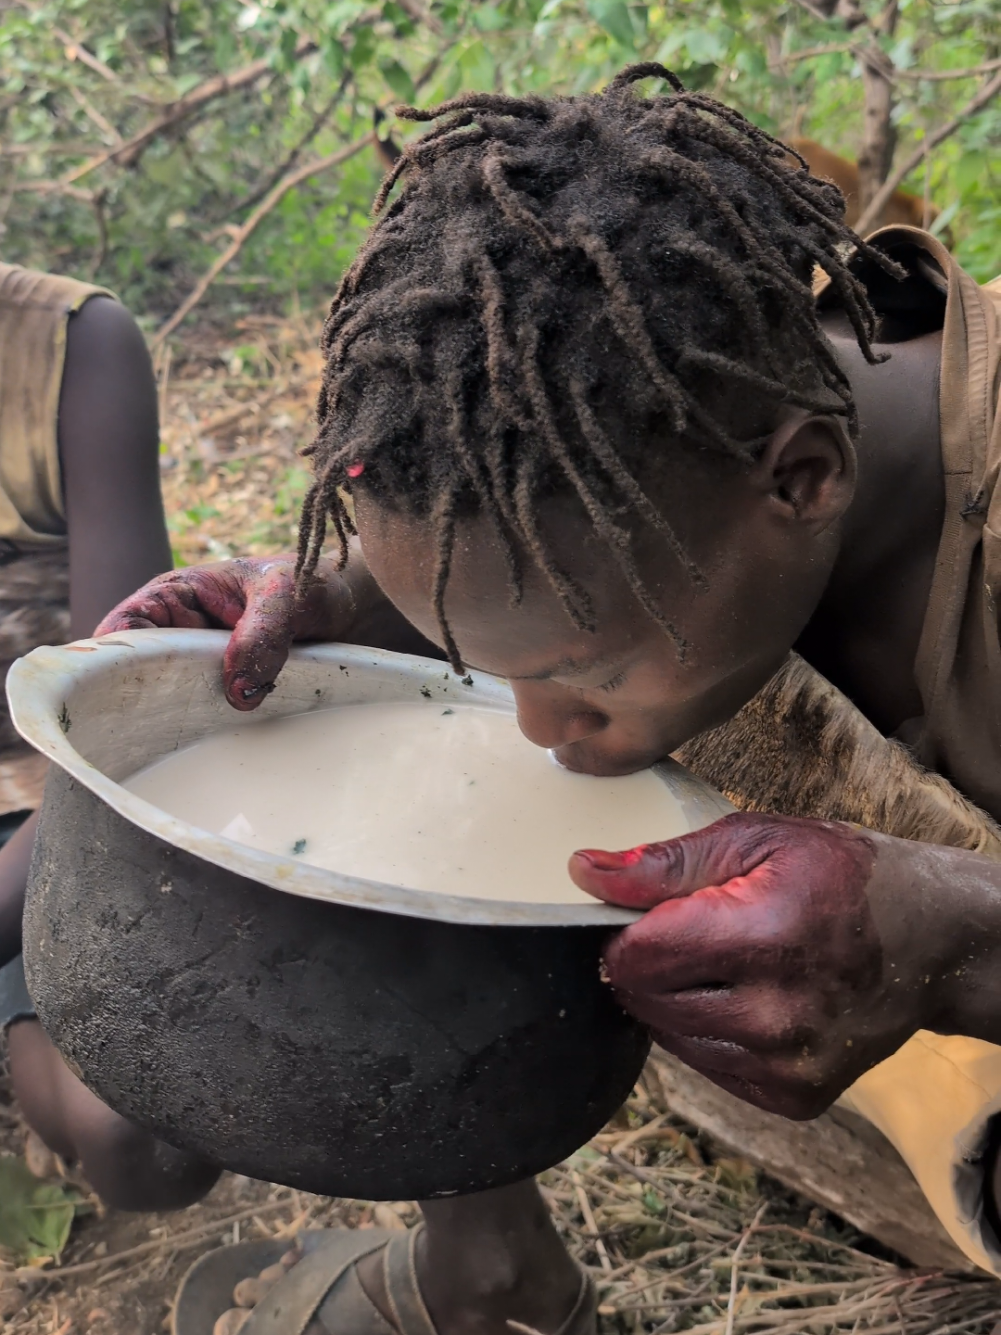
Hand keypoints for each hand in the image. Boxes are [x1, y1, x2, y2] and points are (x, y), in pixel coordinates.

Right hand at [95, 555, 354, 710]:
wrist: (349, 607)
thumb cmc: (312, 583)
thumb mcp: (289, 593)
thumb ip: (264, 632)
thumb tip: (237, 691)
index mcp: (176, 596)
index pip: (124, 628)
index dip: (117, 658)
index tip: (134, 691)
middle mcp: (180, 633)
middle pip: (139, 675)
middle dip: (151, 700)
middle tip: (175, 726)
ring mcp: (202, 667)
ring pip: (172, 702)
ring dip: (190, 718)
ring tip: (211, 733)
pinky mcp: (227, 693)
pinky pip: (210, 717)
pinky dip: (220, 727)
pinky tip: (234, 738)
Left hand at [569, 812, 961, 1118]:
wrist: (929, 940)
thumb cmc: (840, 876)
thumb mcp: (755, 839)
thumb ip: (665, 863)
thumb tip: (583, 873)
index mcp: (762, 936)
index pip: (636, 955)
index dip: (623, 929)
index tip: (642, 911)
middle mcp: (773, 1014)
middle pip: (644, 999)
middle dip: (647, 962)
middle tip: (692, 931)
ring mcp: (785, 1066)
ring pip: (668, 1037)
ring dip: (674, 998)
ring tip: (725, 961)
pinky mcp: (792, 1098)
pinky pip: (706, 1066)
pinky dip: (707, 1031)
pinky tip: (745, 996)